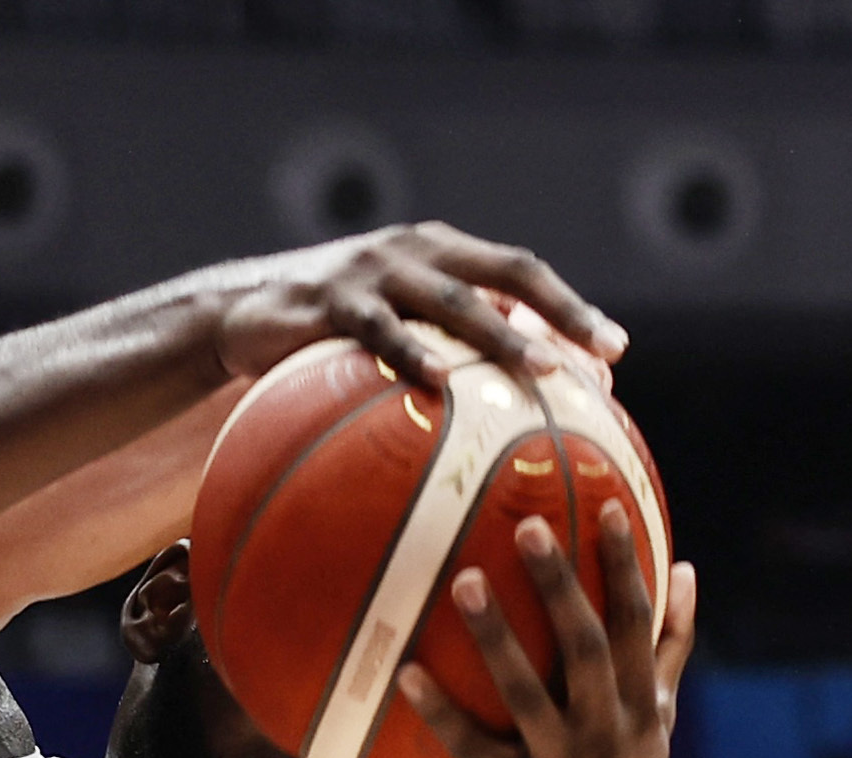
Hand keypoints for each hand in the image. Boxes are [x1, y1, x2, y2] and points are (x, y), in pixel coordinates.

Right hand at [212, 221, 627, 388]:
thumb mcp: (386, 329)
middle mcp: (415, 250)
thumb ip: (438, 349)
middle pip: (505, 274)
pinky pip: (380, 330)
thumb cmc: (322, 335)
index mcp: (438, 251)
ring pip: (453, 300)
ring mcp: (373, 272)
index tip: (616, 350)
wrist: (236, 314)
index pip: (519, 272)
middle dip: (561, 312)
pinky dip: (413, 356)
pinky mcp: (330, 301)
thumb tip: (505, 413)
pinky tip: (441, 386)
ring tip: (543, 371)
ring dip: (503, 335)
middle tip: (602, 355)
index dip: (571, 305)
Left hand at [396, 502, 698, 757]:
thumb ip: (670, 648)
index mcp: (645, 707)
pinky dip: (442, 713)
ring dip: (495, 637)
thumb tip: (686, 568)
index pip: (640, 624)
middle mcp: (612, 734)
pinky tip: (407, 673)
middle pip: (590, 648)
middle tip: (529, 526)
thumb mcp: (655, 720)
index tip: (607, 507)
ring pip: (528, 694)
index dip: (626, 566)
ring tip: (461, 581)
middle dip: (562, 586)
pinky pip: (474, 750)